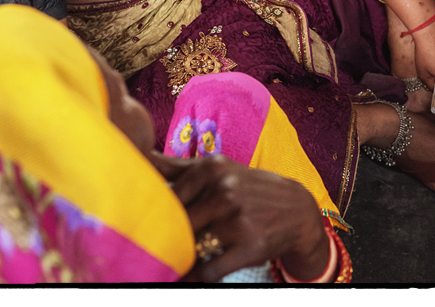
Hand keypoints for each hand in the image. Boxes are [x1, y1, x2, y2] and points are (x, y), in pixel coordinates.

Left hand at [149, 152, 330, 281]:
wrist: (296, 209)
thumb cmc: (248, 188)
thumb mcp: (217, 169)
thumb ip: (176, 166)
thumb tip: (139, 156)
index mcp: (211, 169)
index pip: (166, 198)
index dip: (152, 216)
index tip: (143, 225)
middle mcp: (225, 191)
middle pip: (176, 224)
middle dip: (163, 238)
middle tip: (151, 248)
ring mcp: (238, 220)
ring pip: (190, 248)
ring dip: (177, 259)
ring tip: (170, 261)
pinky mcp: (249, 247)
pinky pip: (209, 270)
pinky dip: (194, 277)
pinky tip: (188, 276)